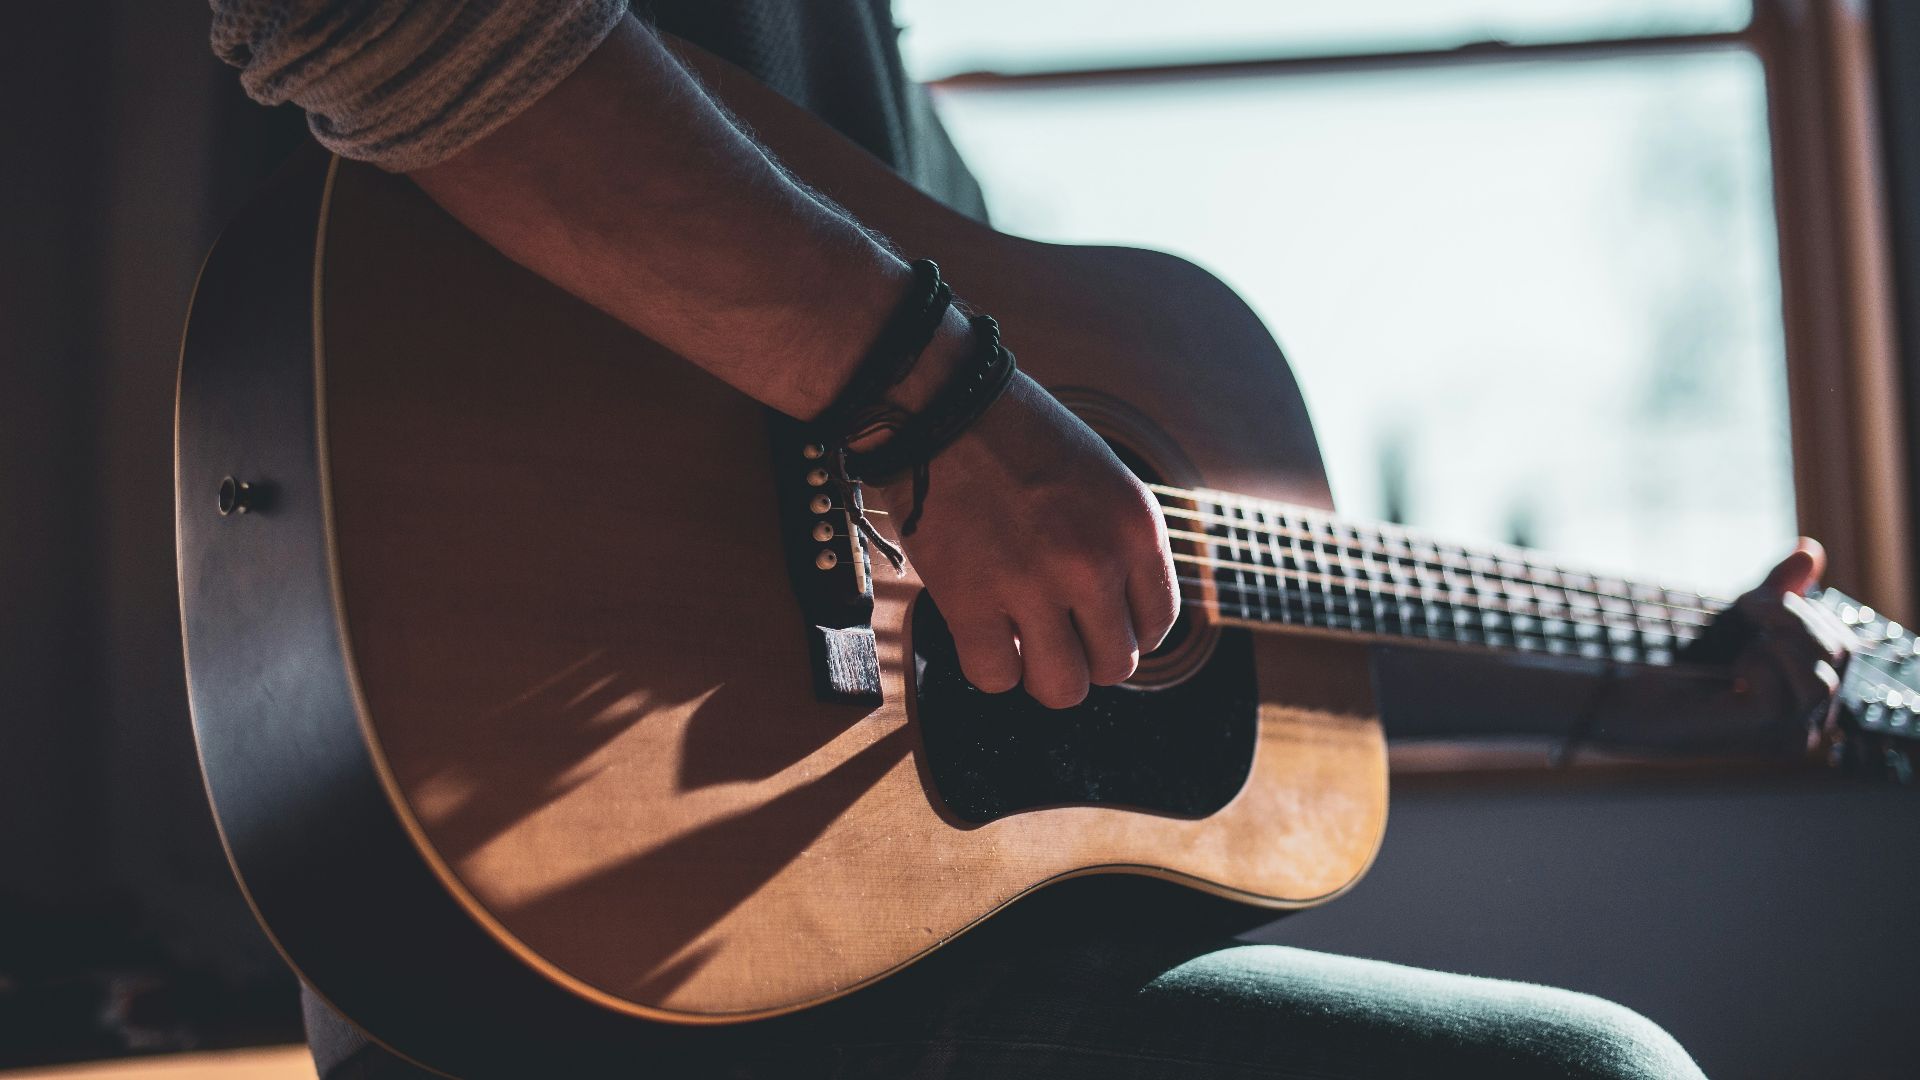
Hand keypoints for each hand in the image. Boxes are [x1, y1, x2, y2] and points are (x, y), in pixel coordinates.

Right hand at [867, 371, 1179, 708]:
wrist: (941, 405)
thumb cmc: (1016, 436)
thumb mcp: (1100, 479)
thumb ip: (1118, 545)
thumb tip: (1118, 619)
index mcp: (1135, 527)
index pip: (1158, 622)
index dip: (1126, 632)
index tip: (1096, 622)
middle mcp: (1094, 562)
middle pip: (1115, 665)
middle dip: (1086, 656)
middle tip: (1055, 631)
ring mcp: (1033, 585)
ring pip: (1063, 687)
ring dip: (1042, 675)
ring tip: (1023, 643)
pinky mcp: (970, 601)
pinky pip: (995, 677)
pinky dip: (989, 665)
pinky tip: (982, 632)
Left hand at [1602, 539, 1857, 752]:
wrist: (1630, 697)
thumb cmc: (1685, 663)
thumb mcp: (1742, 619)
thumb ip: (1780, 589)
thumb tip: (1810, 549)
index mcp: (1811, 698)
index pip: (1843, 647)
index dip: (1809, 611)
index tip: (1759, 598)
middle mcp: (1809, 723)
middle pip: (1839, 655)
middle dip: (1794, 615)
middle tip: (1747, 605)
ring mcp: (1788, 735)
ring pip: (1824, 678)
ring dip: (1782, 637)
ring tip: (1744, 629)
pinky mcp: (1761, 734)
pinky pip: (1783, 694)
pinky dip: (1758, 665)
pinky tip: (1731, 667)